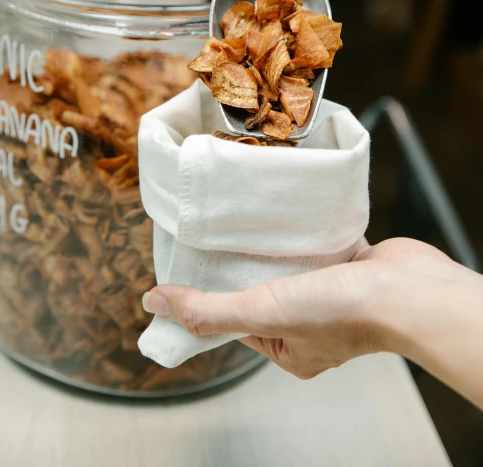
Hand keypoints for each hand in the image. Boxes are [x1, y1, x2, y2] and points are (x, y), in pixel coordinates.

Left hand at [142, 238, 465, 379]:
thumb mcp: (262, 311)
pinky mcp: (350, 265)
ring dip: (275, 246)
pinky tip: (288, 213)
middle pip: (263, 289)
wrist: (407, 290)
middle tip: (218, 234)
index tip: (195, 264)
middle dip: (245, 264)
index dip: (214, 293)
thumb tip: (155, 304)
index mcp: (289, 349)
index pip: (237, 320)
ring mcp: (333, 295)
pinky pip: (317, 246)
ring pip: (290, 265)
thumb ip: (208, 310)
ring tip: (250, 220)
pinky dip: (303, 233)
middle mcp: (309, 326)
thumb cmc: (343, 312)